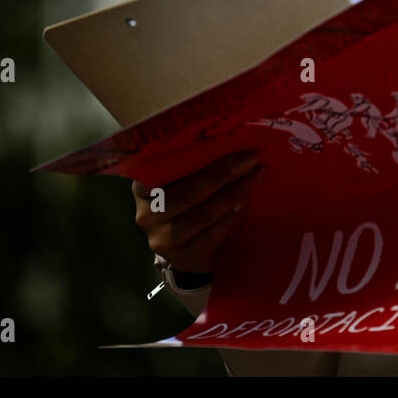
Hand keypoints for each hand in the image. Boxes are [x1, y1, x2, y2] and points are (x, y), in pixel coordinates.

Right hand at [132, 150, 262, 274]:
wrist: (192, 253)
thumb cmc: (191, 205)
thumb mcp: (185, 182)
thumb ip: (197, 165)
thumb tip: (233, 140)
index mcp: (143, 187)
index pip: (165, 167)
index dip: (197, 153)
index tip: (227, 139)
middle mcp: (146, 213)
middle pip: (189, 191)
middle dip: (224, 173)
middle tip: (251, 158)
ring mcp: (162, 239)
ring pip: (203, 214)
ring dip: (234, 194)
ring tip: (254, 176)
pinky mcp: (182, 257)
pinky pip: (212, 234)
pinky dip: (231, 217)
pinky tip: (245, 204)